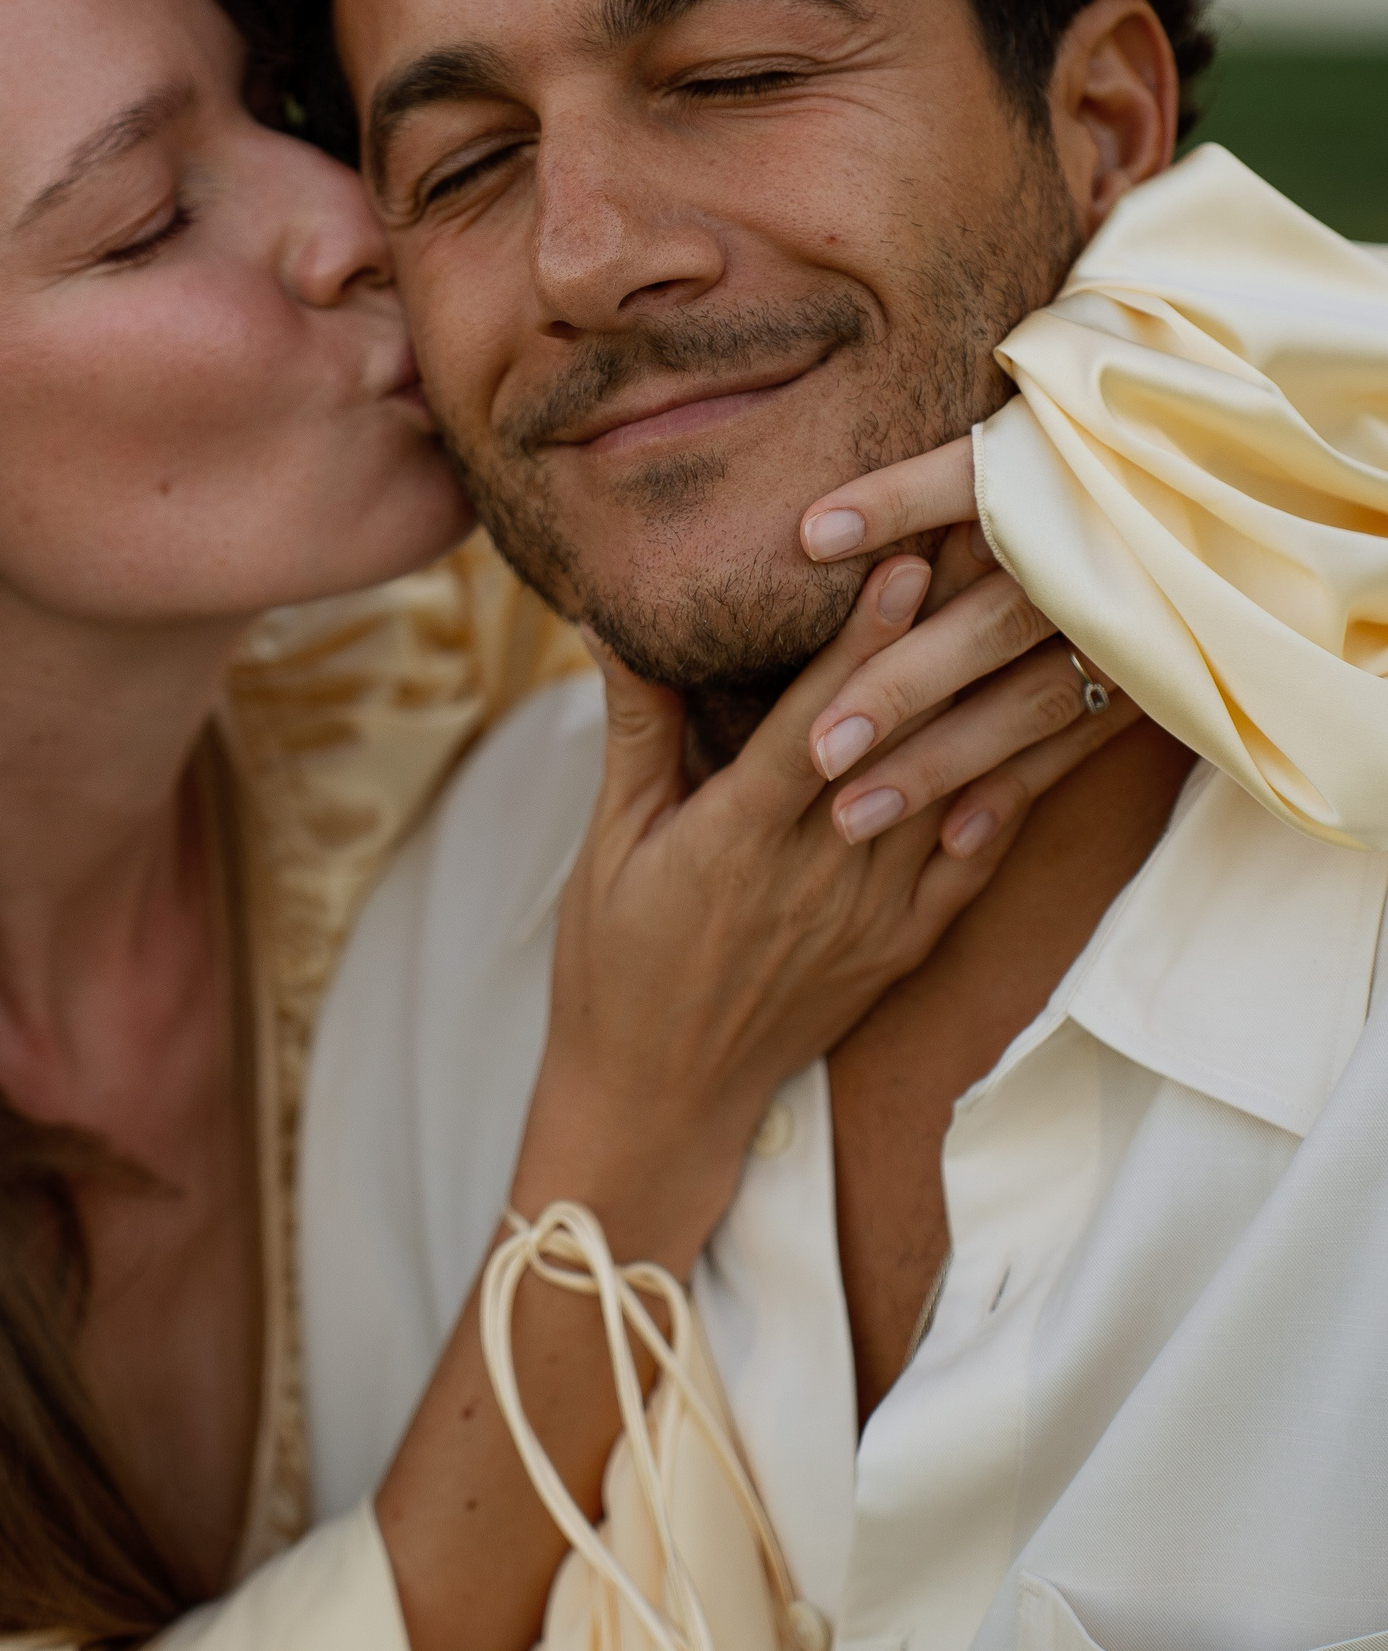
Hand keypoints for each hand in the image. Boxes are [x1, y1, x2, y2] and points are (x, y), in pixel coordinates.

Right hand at [518, 497, 1130, 1273]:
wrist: (658, 1102)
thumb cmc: (612, 967)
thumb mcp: (607, 844)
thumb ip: (635, 732)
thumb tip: (613, 623)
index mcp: (735, 840)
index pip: (814, 723)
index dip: (861, 641)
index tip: (904, 559)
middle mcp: (817, 873)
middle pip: (899, 739)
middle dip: (945, 638)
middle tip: (991, 548)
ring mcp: (871, 915)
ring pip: (950, 789)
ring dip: (990, 698)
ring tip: (1028, 616)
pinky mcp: (900, 948)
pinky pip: (971, 863)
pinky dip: (1010, 796)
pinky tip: (1042, 732)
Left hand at [799, 438, 1133, 864]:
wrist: (1230, 511)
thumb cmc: (1092, 474)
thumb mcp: (1028, 453)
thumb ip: (924, 487)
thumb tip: (811, 533)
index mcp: (1063, 484)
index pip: (972, 481)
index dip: (897, 503)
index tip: (811, 537)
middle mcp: (1095, 557)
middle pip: (991, 620)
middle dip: (901, 687)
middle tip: (819, 750)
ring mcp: (1131, 625)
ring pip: (1028, 701)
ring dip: (941, 760)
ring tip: (852, 814)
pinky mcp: (1153, 679)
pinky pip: (1078, 744)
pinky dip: (1015, 788)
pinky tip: (953, 839)